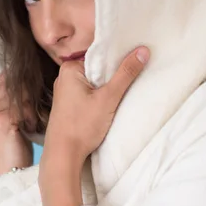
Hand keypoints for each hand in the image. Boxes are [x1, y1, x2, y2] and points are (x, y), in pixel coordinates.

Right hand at [0, 72, 35, 182]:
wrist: (9, 170)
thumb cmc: (11, 141)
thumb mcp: (3, 113)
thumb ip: (7, 93)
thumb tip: (28, 69)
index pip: (5, 77)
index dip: (22, 88)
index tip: (24, 107)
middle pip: (14, 84)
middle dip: (27, 99)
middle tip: (26, 119)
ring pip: (22, 95)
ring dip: (30, 109)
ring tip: (26, 125)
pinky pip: (25, 107)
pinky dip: (31, 117)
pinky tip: (26, 130)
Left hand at [42, 46, 149, 165]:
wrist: (63, 155)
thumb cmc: (81, 126)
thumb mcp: (108, 98)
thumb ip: (126, 73)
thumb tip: (142, 51)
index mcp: (70, 69)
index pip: (98, 54)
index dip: (117, 55)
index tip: (136, 56)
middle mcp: (65, 77)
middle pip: (97, 68)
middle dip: (114, 72)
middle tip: (136, 71)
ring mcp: (66, 92)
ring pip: (94, 82)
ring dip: (109, 85)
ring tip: (127, 86)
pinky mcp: (69, 105)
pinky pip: (89, 93)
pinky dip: (101, 95)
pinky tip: (113, 101)